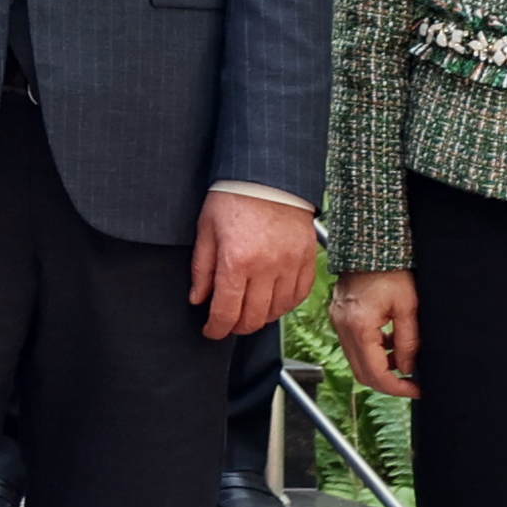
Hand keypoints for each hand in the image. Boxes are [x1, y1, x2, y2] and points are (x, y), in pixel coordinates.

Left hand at [191, 189, 318, 341]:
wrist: (269, 175)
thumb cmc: (234, 198)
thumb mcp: (206, 229)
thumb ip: (202, 269)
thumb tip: (198, 300)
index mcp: (236, 260)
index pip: (226, 311)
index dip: (216, 329)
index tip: (211, 331)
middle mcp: (266, 267)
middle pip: (253, 318)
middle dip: (237, 327)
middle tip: (228, 323)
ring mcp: (290, 264)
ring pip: (277, 311)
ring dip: (261, 318)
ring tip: (249, 311)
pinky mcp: (307, 260)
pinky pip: (299, 296)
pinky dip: (285, 305)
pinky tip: (272, 301)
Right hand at [329, 267, 421, 401]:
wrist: (370, 245)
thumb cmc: (391, 270)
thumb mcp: (408, 306)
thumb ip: (408, 341)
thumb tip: (408, 368)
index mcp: (359, 327)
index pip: (376, 374)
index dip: (398, 388)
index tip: (416, 390)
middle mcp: (343, 328)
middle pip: (362, 373)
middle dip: (388, 382)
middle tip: (411, 383)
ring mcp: (338, 322)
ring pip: (357, 361)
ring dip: (380, 366)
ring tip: (404, 358)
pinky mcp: (340, 317)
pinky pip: (354, 346)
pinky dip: (372, 352)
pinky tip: (390, 342)